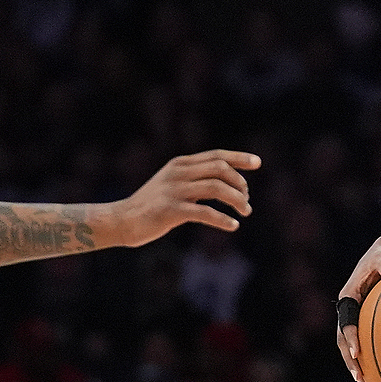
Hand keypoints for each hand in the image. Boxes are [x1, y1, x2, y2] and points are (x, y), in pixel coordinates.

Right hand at [111, 150, 259, 246]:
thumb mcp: (172, 185)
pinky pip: (204, 212)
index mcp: (180, 164)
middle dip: (240, 183)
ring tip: (246, 212)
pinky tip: (233, 226)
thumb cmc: (152, 206)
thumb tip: (225, 185)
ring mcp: (174, 191)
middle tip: (247, 199)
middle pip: (220, 169)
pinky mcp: (171, 210)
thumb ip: (195, 180)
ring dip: (237, 200)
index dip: (239, 157)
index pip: (216, 155)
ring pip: (216, 188)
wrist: (123, 220)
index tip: (258, 163)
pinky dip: (222, 219)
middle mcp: (178, 173)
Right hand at [336, 237, 380, 381]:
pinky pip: (368, 343)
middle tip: (360, 379)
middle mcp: (348, 311)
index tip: (356, 352)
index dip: (348, 337)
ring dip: (357, 366)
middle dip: (350, 361)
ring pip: (351, 346)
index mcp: (348, 297)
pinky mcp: (366, 323)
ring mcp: (356, 318)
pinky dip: (373, 359)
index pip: (345, 321)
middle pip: (343, 340)